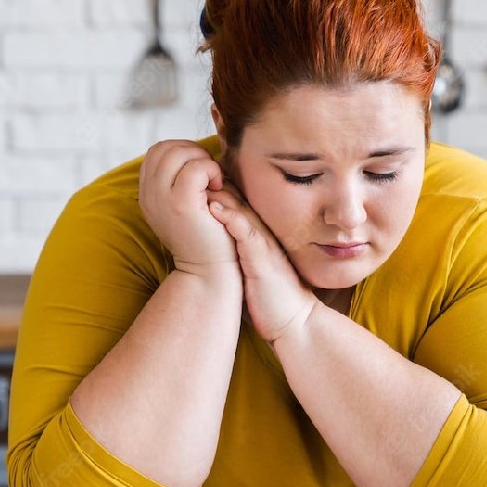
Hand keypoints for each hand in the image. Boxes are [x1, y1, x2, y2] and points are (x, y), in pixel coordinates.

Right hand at [138, 140, 239, 280]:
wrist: (209, 270)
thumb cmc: (206, 236)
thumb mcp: (184, 206)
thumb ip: (179, 181)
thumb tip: (192, 152)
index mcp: (148, 194)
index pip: (156, 151)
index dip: (180, 150)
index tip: (199, 170)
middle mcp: (149, 196)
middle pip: (164, 148)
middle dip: (192, 152)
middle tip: (209, 174)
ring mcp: (162, 199)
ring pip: (177, 154)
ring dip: (202, 160)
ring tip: (213, 181)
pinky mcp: (182, 205)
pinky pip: (195, 168)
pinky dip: (211, 170)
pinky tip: (218, 187)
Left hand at [207, 187, 317, 342]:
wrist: (293, 321)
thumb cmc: (269, 296)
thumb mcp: (249, 266)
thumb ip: (236, 249)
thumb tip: (213, 243)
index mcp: (254, 235)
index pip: (235, 203)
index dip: (216, 185)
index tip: (195, 172)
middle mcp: (260, 235)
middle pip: (237, 200)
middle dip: (215, 181)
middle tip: (194, 164)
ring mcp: (263, 247)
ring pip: (241, 212)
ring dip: (221, 194)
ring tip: (200, 179)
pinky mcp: (263, 262)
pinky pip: (247, 236)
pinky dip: (232, 220)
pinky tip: (217, 208)